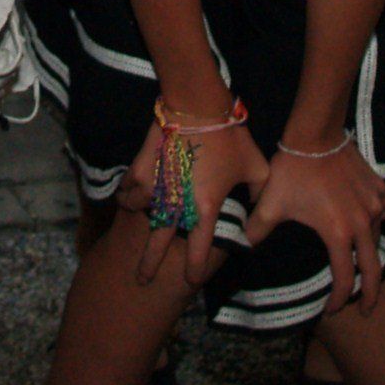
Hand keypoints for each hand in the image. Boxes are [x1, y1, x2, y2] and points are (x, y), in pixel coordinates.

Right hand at [119, 117, 269, 289]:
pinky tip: (127, 197)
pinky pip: (129, 188)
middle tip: (142, 280)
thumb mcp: (255, 166)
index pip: (199, 249)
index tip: (191, 279)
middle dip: (150, 264)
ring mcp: (155, 185)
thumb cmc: (229, 136)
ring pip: (139, 213)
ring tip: (135, 227)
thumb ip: (257, 192)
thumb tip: (256, 205)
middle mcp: (177, 203)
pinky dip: (127, 195)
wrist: (197, 104)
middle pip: (159, 242)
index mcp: (206, 208)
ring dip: (138, 221)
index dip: (195, 269)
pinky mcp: (142, 165)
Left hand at [245, 140, 384, 314]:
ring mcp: (374, 205)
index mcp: (338, 234)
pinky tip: (372, 222)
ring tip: (364, 262)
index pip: (345, 279)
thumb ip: (258, 227)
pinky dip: (380, 220)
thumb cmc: (292, 169)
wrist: (314, 134)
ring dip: (372, 253)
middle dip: (372, 294)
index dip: (340, 299)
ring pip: (378, 238)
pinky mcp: (378, 188)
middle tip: (369, 309)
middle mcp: (362, 224)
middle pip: (373, 269)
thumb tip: (245, 243)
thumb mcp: (271, 201)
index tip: (333, 309)